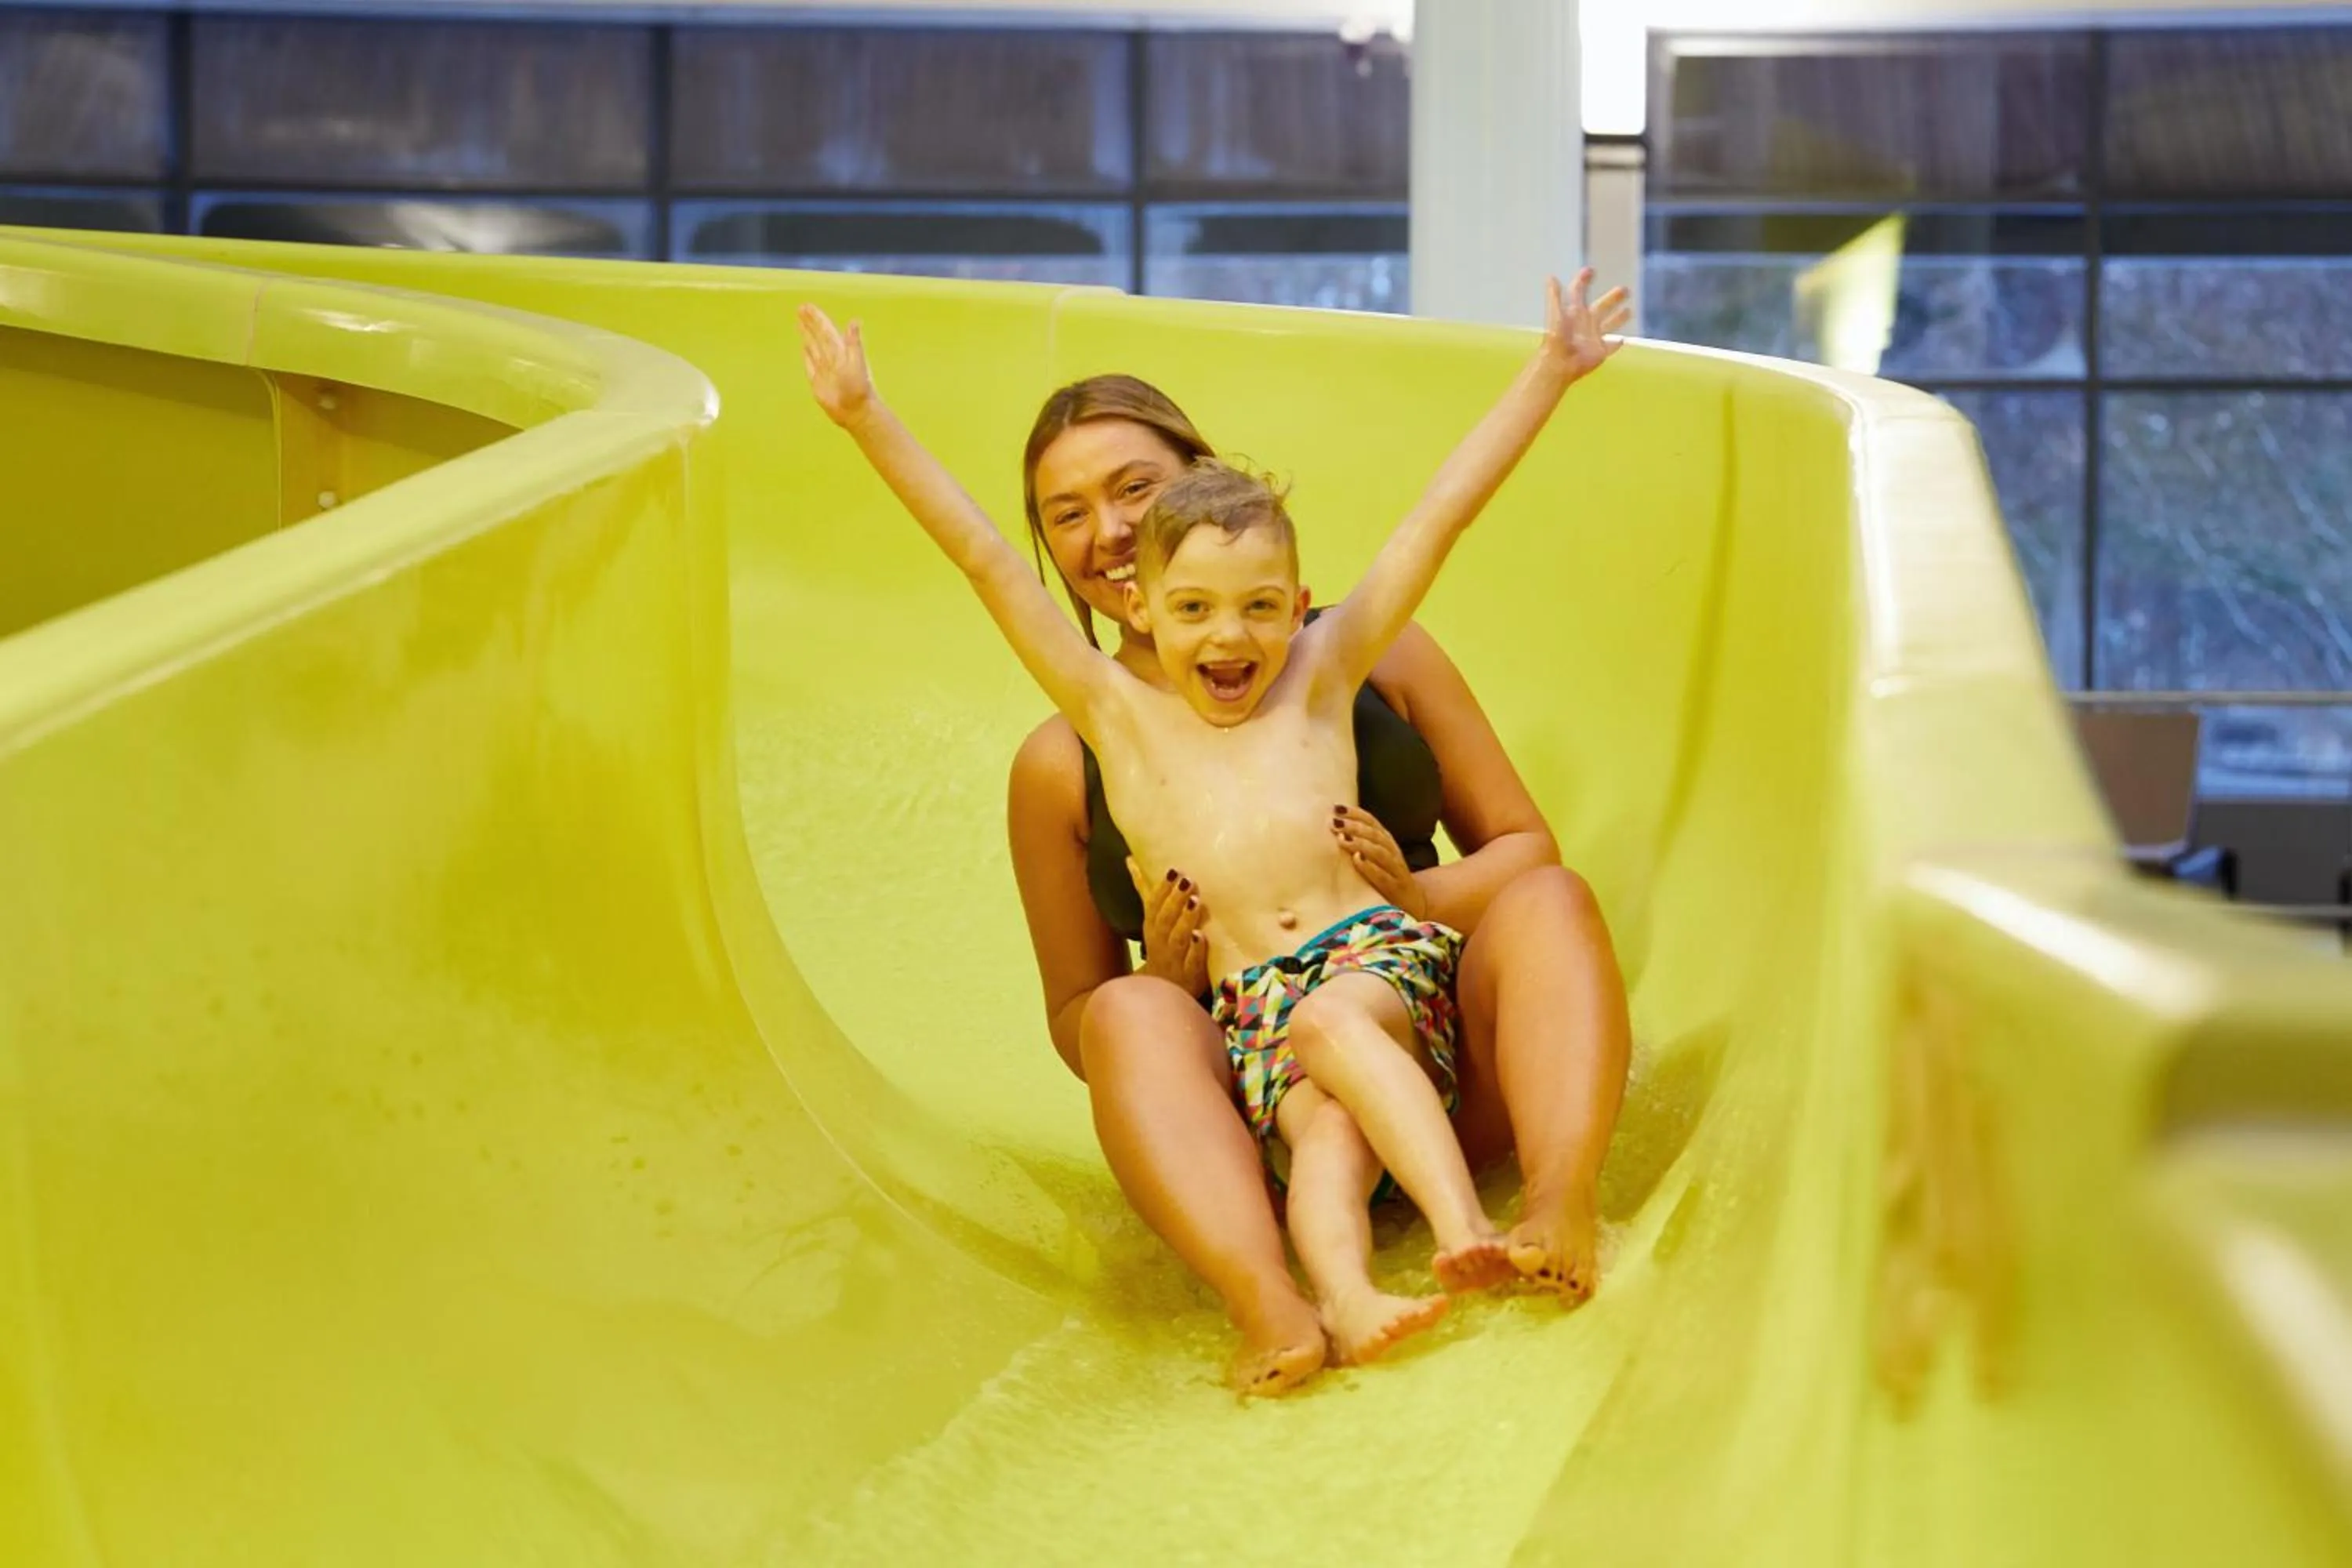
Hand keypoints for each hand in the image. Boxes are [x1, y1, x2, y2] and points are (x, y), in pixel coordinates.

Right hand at [798, 303, 874, 427]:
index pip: (825, 329)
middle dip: (809, 322)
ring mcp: (824, 369)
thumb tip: (854, 321)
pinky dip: (807, 356)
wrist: (856, 411)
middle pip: (818, 335)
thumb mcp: (857, 361)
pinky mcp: (817, 381)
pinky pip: (810, 365)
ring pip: (813, 347)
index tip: (806, 306)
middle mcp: (831, 357)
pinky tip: (804, 348)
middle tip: (800, 308)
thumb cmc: (858, 387)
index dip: (816, 318)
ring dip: (807, 335)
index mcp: (839, 350)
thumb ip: (853, 342)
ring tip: (799, 323)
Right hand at [1128, 857, 1208, 994]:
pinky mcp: (1191, 975)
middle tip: (1187, 881)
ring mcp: (1175, 959)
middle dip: (1174, 900)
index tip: (1173, 871)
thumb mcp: (1152, 919)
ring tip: (1195, 902)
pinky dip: (1195, 949)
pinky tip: (1200, 935)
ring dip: (1185, 920)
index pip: (1154, 906)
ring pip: (1178, 938)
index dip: (1162, 889)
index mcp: (1152, 927)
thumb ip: (1144, 890)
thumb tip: (1130, 859)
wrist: (1163, 990)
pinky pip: (1192, 962)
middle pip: (1165, 920)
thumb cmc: (1162, 946)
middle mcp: (1161, 942)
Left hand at [1332, 804, 1425, 919]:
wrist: (1412, 902)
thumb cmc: (1385, 876)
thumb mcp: (1374, 856)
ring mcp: (1396, 869)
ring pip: (1380, 852)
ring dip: (1361, 844)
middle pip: (1374, 834)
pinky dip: (1370, 867)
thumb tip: (1332, 825)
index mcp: (1386, 841)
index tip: (1336, 807)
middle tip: (1334, 822)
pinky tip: (1357, 860)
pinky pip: (1384, 876)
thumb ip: (1359, 841)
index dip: (1355, 813)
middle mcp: (1392, 852)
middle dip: (1354, 826)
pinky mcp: (1396, 887)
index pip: (1371, 822)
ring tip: (1343, 839)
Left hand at [1539, 269, 1632, 379]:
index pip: (1579, 292)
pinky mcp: (1600, 351)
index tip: (1590, 270)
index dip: (1583, 280)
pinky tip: (1623, 340)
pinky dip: (1616, 344)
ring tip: (1630, 310)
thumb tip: (1550, 277)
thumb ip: (1554, 297)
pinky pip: (1611, 346)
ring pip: (1609, 324)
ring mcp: (1594, 337)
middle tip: (1625, 289)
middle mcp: (1585, 322)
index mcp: (1574, 312)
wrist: (1559, 365)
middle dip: (1612, 298)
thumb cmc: (1556, 339)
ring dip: (1619, 318)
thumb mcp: (1555, 315)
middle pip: (1601, 306)